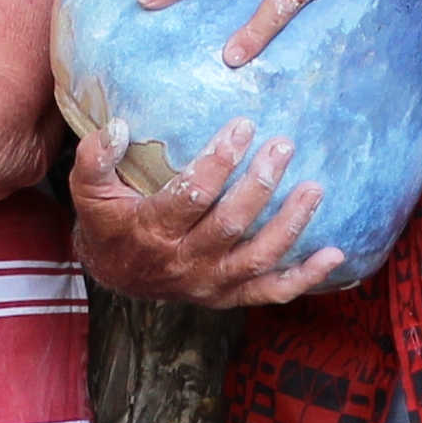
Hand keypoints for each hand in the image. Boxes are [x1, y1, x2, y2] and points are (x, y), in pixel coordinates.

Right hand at [67, 124, 342, 310]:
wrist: (114, 274)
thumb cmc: (107, 221)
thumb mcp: (87, 189)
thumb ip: (94, 158)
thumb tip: (118, 128)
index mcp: (152, 231)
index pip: (191, 196)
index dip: (219, 162)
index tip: (243, 126)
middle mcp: (184, 262)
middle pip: (230, 224)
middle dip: (260, 184)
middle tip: (283, 146)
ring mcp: (209, 284)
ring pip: (256, 258)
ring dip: (289, 225)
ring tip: (314, 189)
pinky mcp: (228, 296)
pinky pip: (270, 293)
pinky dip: (304, 278)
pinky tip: (334, 256)